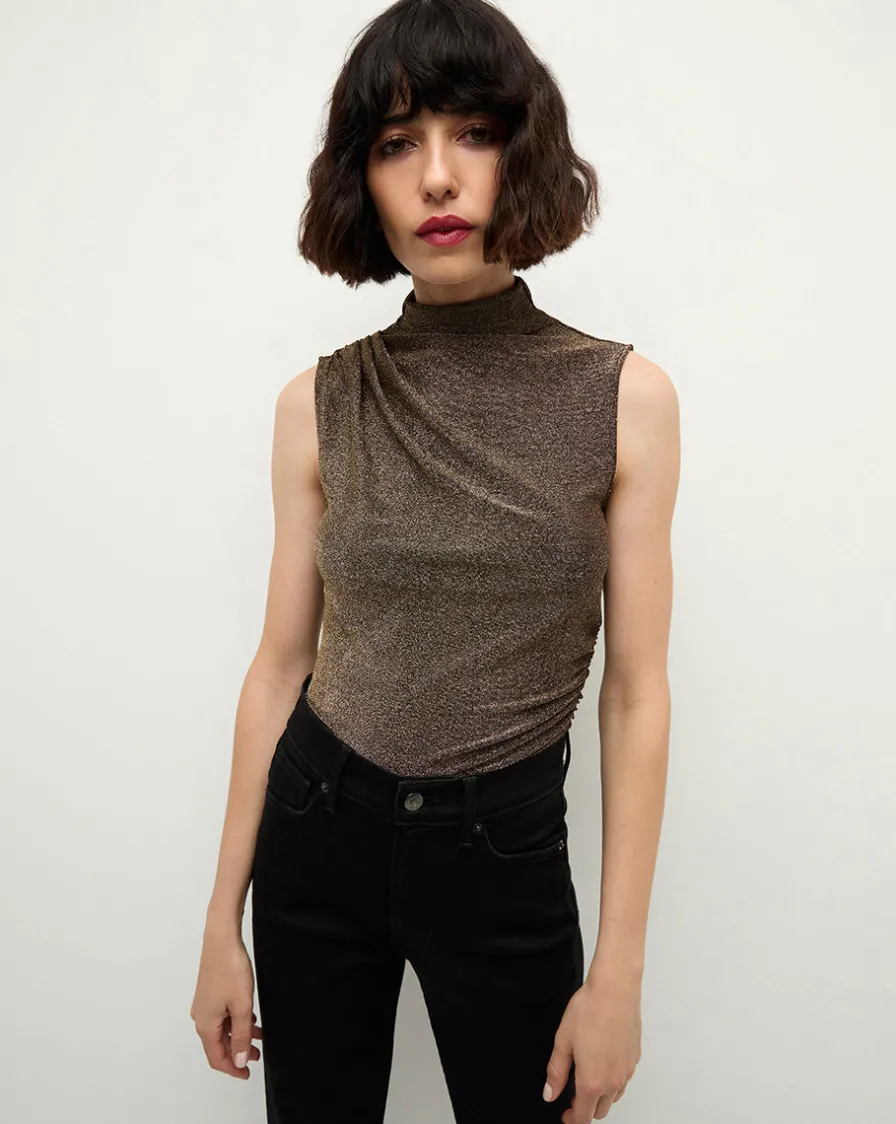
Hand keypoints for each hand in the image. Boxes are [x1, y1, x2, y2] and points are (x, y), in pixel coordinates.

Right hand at [190, 925, 262, 1079]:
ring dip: (239, 1035)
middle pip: (218, 1044)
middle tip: (255, 1055)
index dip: (232, 1068)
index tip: (246, 1073)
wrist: (222, 939)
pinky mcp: (210, 993)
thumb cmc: (229, 969)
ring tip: (258, 1037)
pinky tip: (251, 1018)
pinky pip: (222, 1015)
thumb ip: (240, 1035)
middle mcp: (201, 1016)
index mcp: (205, 1024)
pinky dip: (236, 1021)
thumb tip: (237, 1059)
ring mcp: (205, 1004)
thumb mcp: (242, 1007)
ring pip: (222, 1029)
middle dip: (237, 1052)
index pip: (216, 1058)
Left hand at [543, 971, 640, 1121]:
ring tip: (587, 1078)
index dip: (572, 1119)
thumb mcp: (563, 1041)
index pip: (583, 1116)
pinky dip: (613, 1081)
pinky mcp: (635, 1058)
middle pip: (600, 1111)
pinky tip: (603, 1063)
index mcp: (592, 1081)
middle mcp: (613, 1081)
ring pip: (614, 1097)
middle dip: (585, 1109)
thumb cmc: (589, 1010)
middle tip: (572, 1096)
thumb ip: (556, 1072)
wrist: (615, 990)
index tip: (565, 1115)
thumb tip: (550, 1093)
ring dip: (601, 1096)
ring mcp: (627, 1071)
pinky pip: (624, 1080)